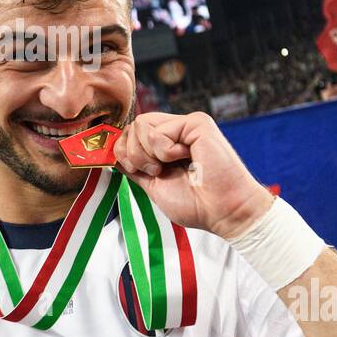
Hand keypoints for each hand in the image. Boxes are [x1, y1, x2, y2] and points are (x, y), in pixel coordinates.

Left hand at [113, 111, 272, 239]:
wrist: (224, 212)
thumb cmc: (197, 205)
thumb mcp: (154, 186)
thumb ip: (134, 168)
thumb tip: (112, 154)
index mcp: (168, 144)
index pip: (133, 133)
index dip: (123, 150)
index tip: (137, 171)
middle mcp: (178, 130)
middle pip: (134, 126)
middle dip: (133, 154)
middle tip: (156, 172)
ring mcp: (187, 125)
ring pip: (141, 124)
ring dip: (147, 154)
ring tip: (168, 167)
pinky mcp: (197, 123)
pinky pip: (160, 130)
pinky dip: (164, 151)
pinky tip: (185, 159)